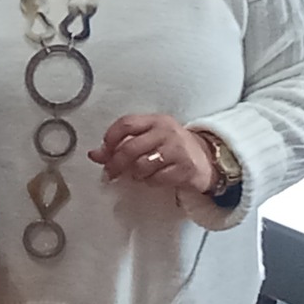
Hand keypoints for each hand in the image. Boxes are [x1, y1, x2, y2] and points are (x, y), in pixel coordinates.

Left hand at [90, 114, 217, 194]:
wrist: (208, 159)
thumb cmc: (173, 148)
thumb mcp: (149, 138)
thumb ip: (123, 144)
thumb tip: (94, 154)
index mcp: (155, 121)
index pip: (126, 124)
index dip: (110, 139)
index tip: (103, 152)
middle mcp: (166, 132)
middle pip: (130, 147)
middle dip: (115, 163)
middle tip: (110, 173)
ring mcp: (177, 149)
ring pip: (141, 165)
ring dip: (136, 174)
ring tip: (141, 174)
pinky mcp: (185, 168)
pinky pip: (156, 179)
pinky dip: (151, 182)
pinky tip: (156, 178)